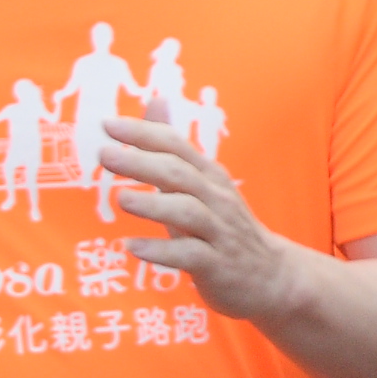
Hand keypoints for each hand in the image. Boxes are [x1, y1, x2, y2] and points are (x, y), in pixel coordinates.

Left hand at [96, 112, 317, 325]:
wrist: (271, 276)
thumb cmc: (224, 226)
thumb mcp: (201, 184)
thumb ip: (173, 149)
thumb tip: (155, 102)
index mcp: (209, 176)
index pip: (176, 146)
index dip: (144, 133)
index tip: (108, 124)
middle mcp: (216, 199)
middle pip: (179, 174)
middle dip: (142, 162)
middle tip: (105, 154)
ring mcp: (219, 232)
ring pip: (187, 211)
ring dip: (153, 203)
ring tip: (120, 198)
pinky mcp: (217, 265)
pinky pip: (190, 255)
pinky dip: (161, 251)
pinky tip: (132, 247)